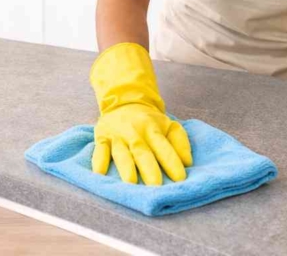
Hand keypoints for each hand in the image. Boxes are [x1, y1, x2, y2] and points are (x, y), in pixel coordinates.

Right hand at [90, 42, 191, 184]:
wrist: (124, 102)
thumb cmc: (150, 122)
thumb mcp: (169, 125)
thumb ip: (180, 142)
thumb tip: (187, 161)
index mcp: (152, 128)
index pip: (162, 145)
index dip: (171, 160)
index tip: (180, 178)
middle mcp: (134, 132)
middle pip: (141, 151)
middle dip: (148, 168)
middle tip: (156, 185)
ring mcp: (117, 135)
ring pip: (121, 152)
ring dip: (125, 166)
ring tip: (130, 182)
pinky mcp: (101, 137)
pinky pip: (99, 149)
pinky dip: (98, 160)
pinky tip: (99, 173)